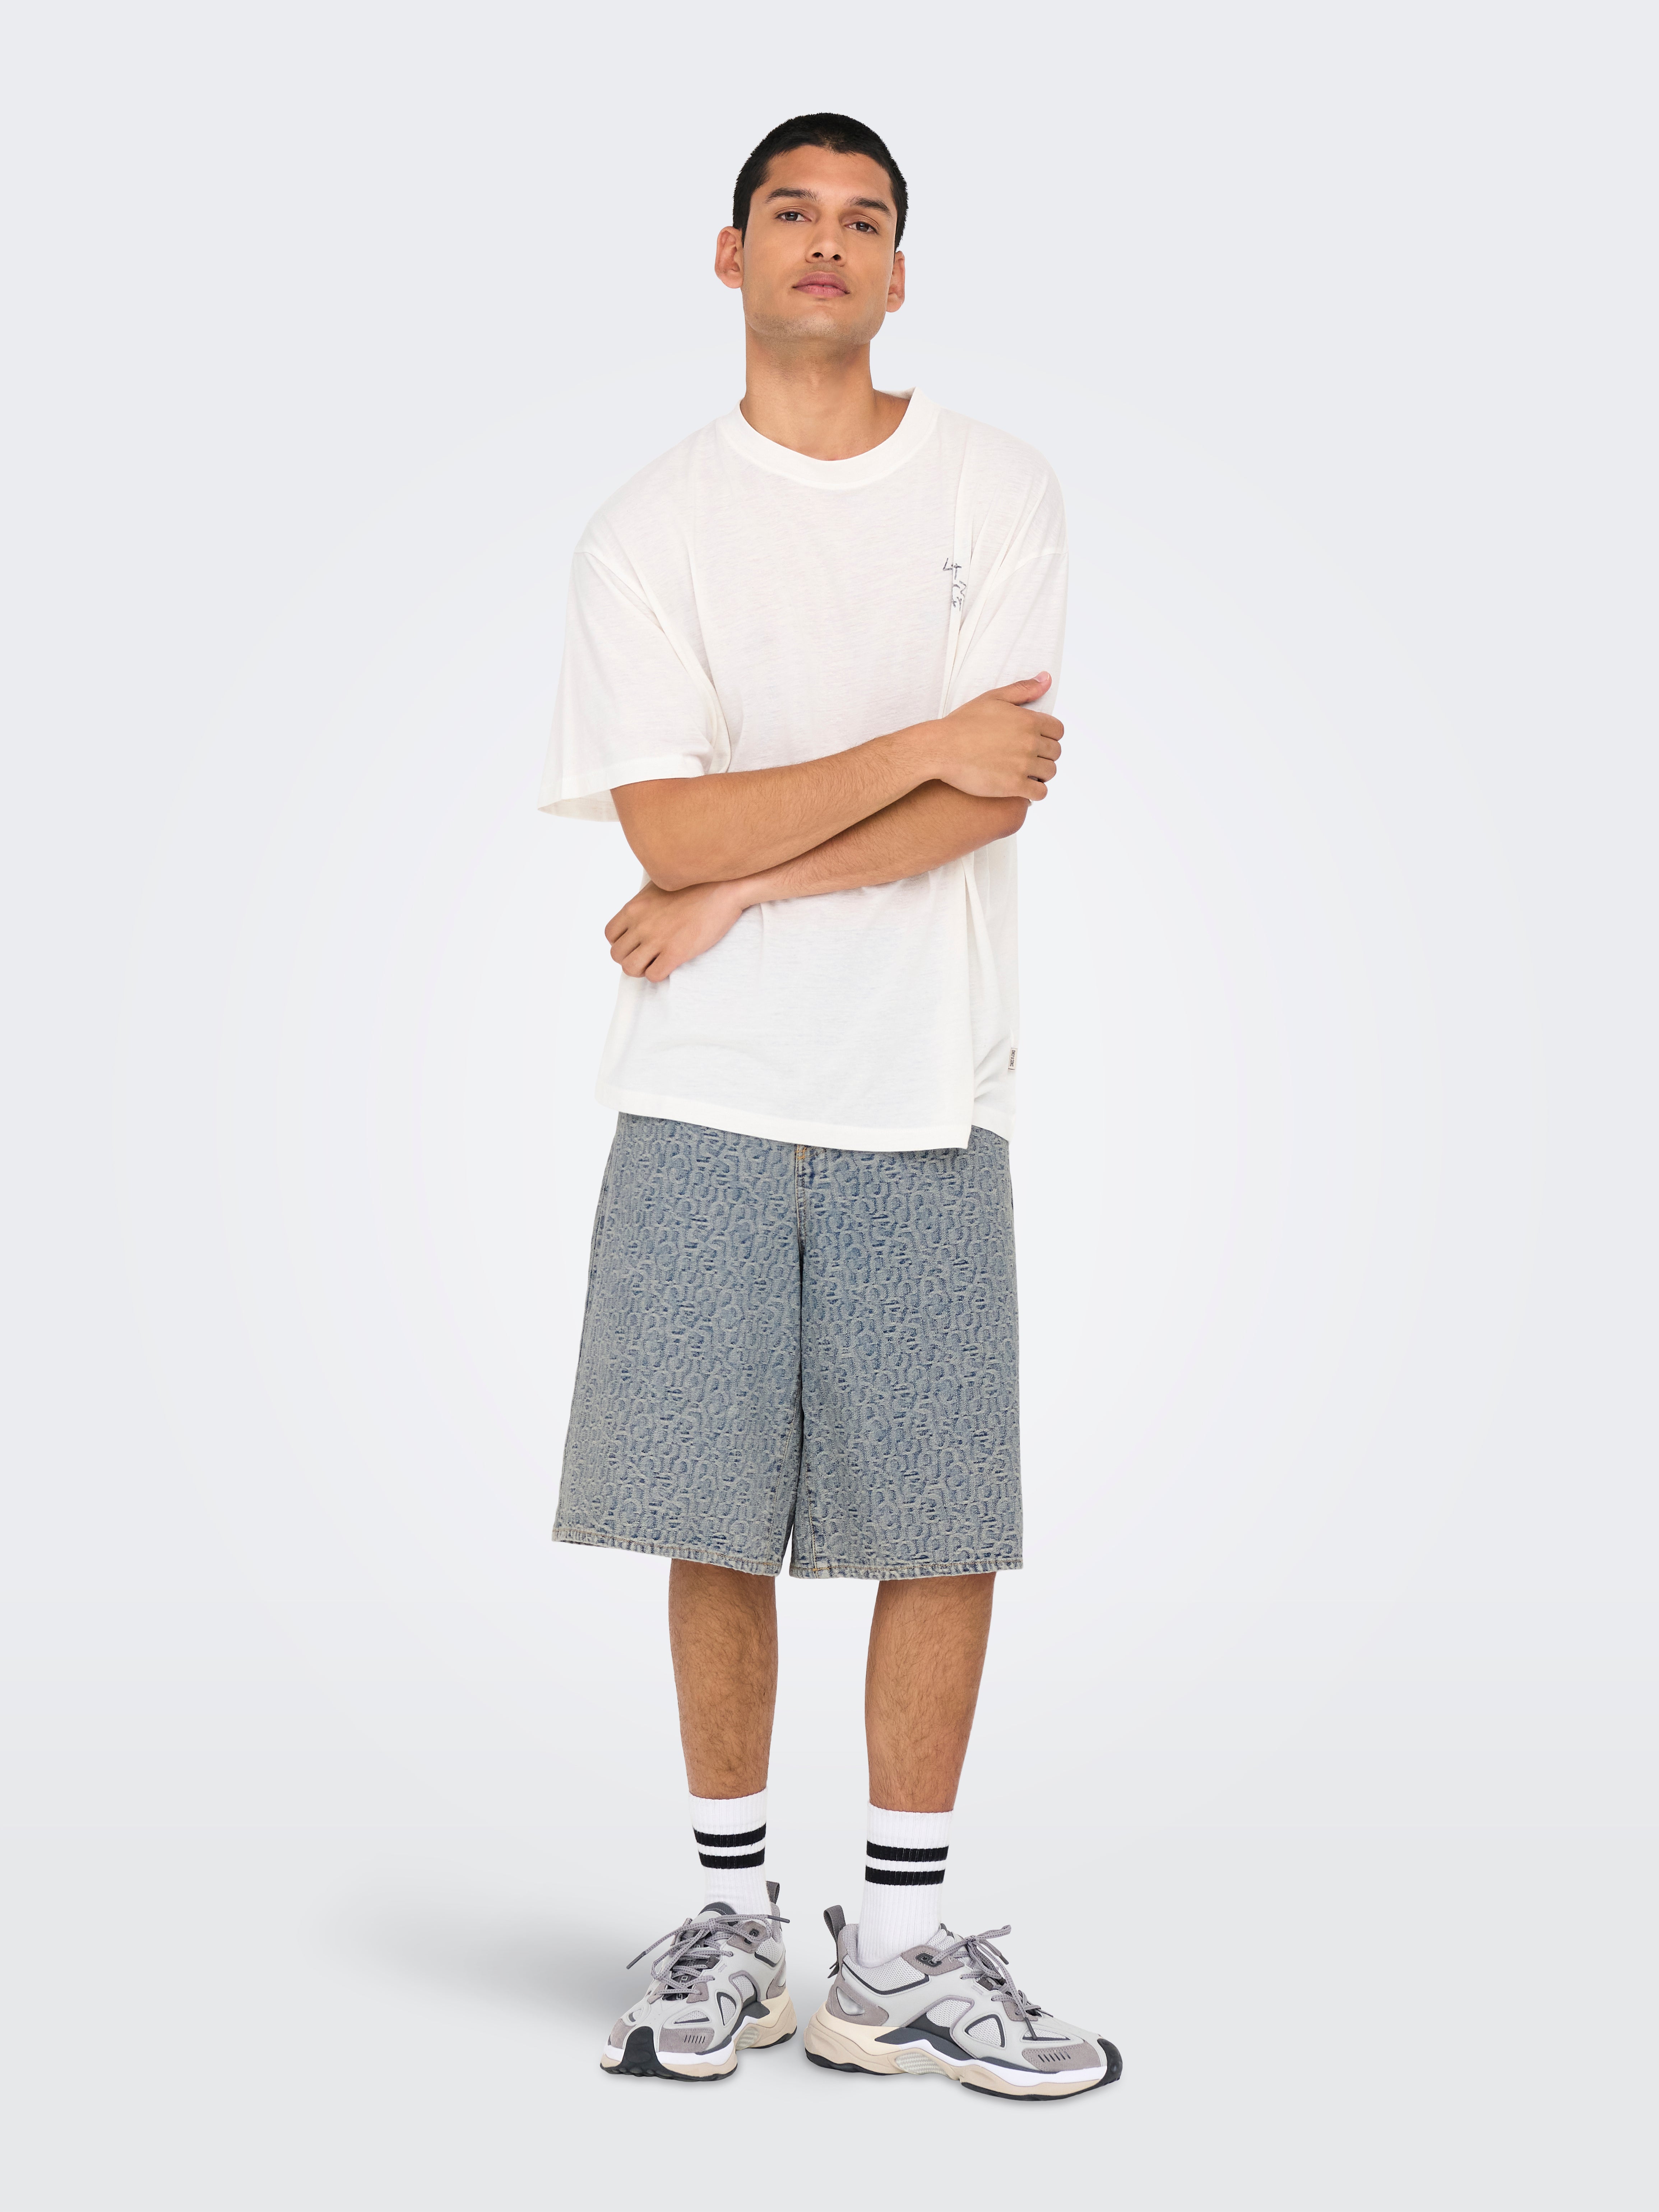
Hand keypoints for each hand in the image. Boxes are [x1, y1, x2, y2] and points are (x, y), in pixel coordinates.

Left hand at [604, 878, 748, 980]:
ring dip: (642, 969)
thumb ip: (646, 902)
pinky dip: (658, 975)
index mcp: (634, 907)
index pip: (610, 934)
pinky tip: (670, 966)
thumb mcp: (660, 885)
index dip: (621, 942)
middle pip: (617, 955)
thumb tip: (643, 914)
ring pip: (630, 968)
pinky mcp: (675, 952)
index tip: (635, 943)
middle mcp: (640, 924)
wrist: (723, 887)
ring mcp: (657, 939)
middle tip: (647, 956)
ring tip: (656, 963)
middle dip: (630, 958)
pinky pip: (653, 975)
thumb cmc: (696, 883)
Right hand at [926, 674, 1061, 799]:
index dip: (1050, 736)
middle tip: (1029, 758)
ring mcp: (1023, 765)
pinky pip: (1039, 793)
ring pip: (1049, 773)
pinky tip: (1024, 788)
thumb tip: (1047, 678)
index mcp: (1028, 720)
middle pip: (1055, 753)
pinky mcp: (1013, 786)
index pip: (1058, 731)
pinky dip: (1036, 792)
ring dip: (1041, 774)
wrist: (941, 749)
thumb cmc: (962, 723)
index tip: (1037, 741)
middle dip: (1045, 755)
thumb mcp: (993, 698)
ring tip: (1027, 773)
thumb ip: (1023, 689)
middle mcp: (1030, 742)